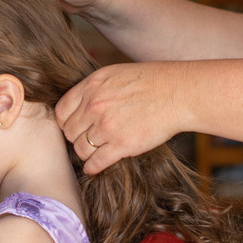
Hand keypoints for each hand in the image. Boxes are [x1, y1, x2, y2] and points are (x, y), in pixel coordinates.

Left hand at [56, 61, 187, 173]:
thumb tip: (79, 106)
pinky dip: (92, 168)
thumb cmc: (154, 81)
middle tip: (86, 140)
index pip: (61, 112)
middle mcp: (94, 106)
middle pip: (69, 133)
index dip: (66, 122)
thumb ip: (94, 89)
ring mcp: (107, 126)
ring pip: (80, 149)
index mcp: (91, 86)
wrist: (181, 92)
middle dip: (76, 138)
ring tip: (94, 153)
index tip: (74, 127)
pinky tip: (94, 168)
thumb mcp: (116, 75)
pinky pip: (95, 163)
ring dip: (86, 153)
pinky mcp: (121, 145)